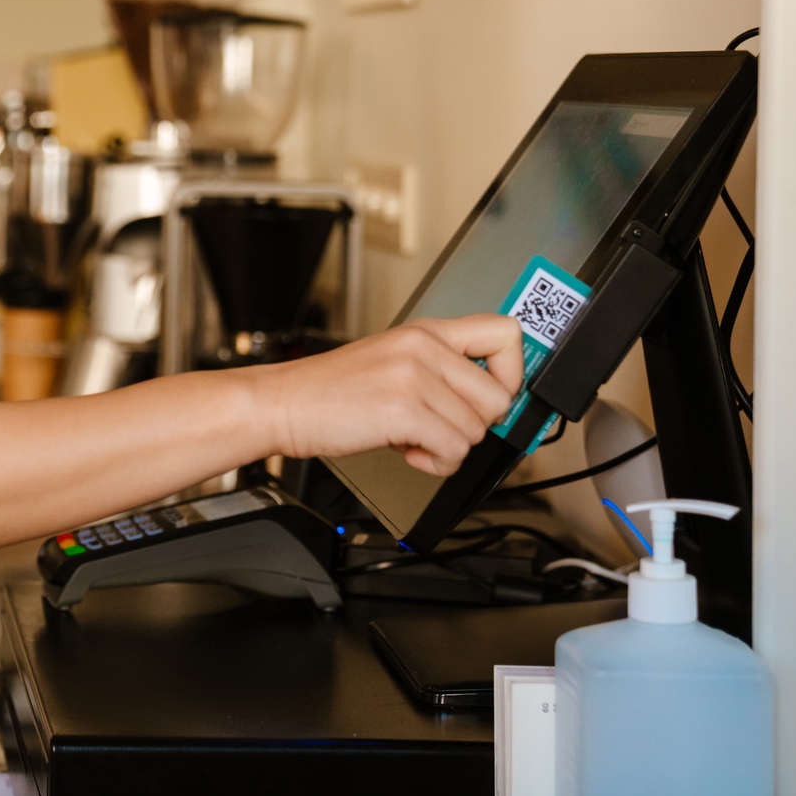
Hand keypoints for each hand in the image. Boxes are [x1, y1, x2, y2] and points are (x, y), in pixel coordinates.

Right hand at [265, 314, 524, 473]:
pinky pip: (453, 451)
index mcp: (425, 331)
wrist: (282, 404)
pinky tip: (407, 451)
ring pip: (476, 430)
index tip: (494, 396)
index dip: (512, 372)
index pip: (506, 333)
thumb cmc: (331, 391)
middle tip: (439, 426)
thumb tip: (487, 401)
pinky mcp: (403, 409)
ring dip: (448, 448)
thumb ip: (438, 371)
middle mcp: (424, 347)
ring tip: (413, 438)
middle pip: (498, 397)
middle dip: (474, 425)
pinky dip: (434, 463)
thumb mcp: (391, 362)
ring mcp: (413, 376)